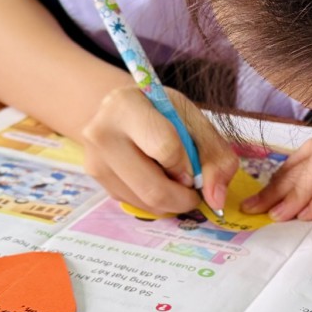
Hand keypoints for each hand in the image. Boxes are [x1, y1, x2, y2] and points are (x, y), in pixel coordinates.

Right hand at [80, 83, 237, 215]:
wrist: (120, 110)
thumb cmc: (160, 112)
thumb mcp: (193, 120)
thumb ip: (215, 156)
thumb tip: (216, 200)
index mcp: (126, 106)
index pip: (166, 149)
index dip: (188, 166)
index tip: (193, 165)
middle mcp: (101, 134)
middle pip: (153, 188)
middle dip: (183, 198)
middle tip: (193, 190)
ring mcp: (95, 161)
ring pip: (145, 203)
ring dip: (171, 202)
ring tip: (175, 180)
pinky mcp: (96, 181)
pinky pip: (135, 205)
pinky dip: (155, 201)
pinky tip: (156, 179)